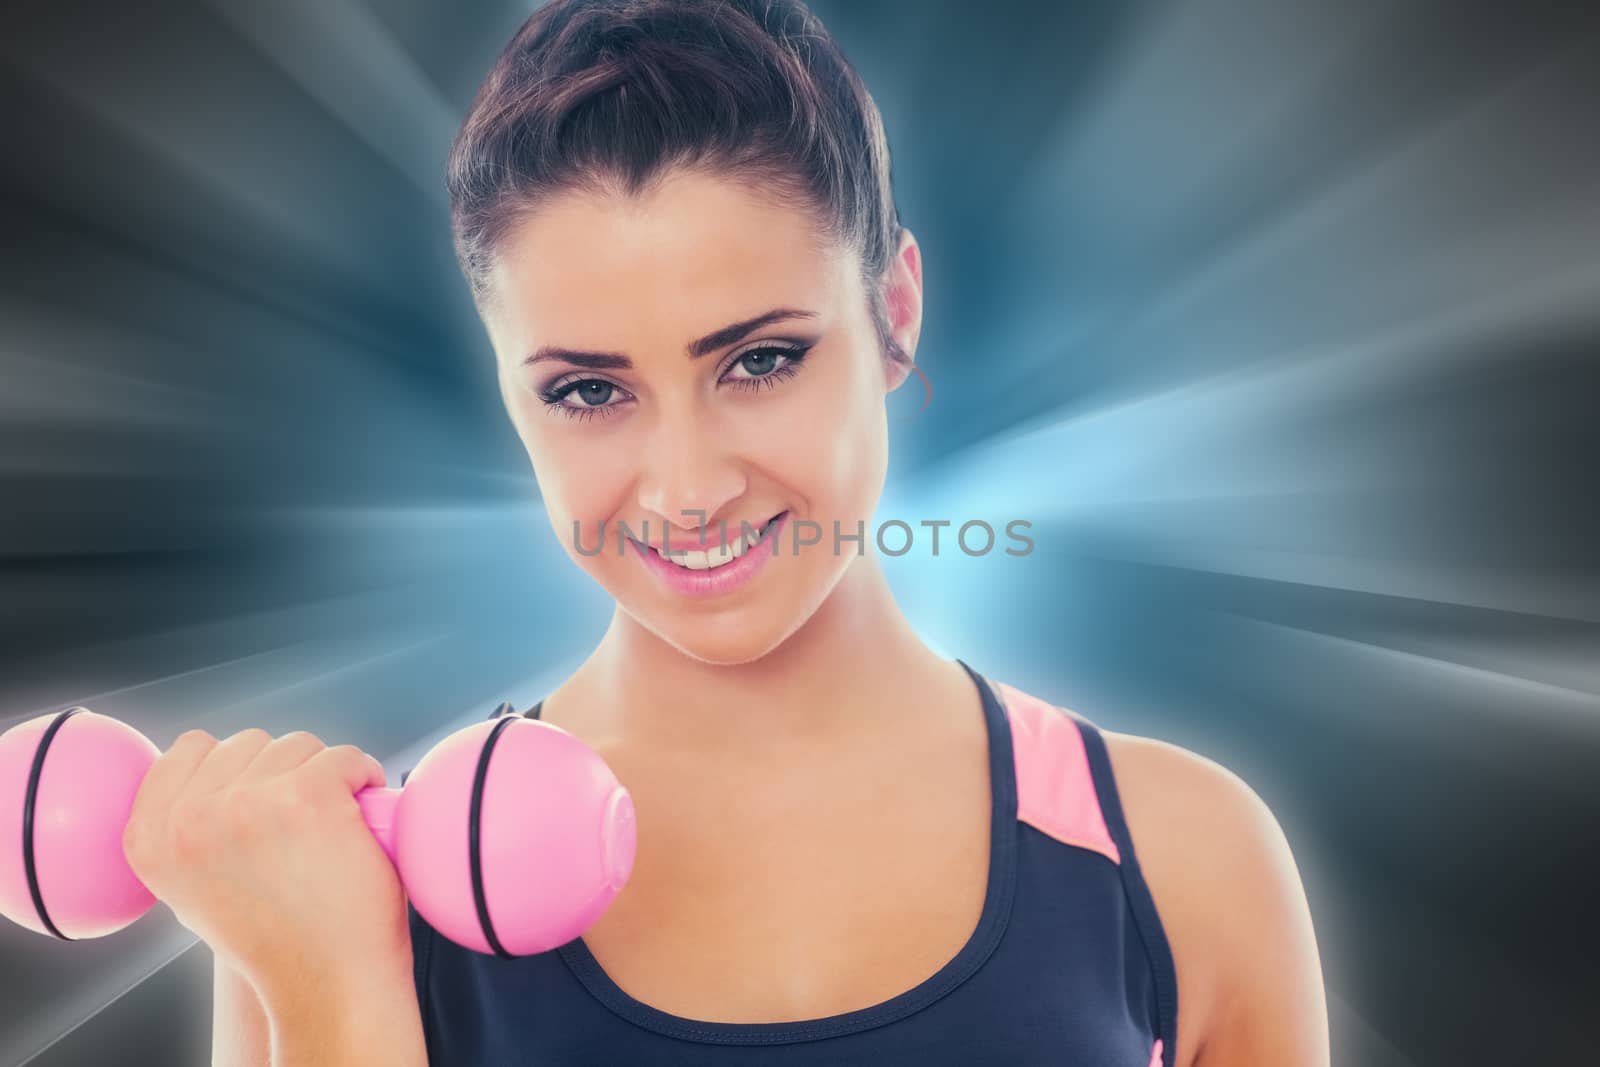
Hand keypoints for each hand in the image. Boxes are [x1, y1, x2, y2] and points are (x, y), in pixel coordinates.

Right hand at [122, 728, 406, 997]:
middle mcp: (188, 818)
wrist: (326, 985)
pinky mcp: (307, 795)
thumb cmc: (276, 938)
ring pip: (298, 745)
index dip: (236, 767)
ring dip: (324, 776)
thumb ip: (189, 826)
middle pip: (248, 743)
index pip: (189, 749)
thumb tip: (211, 765)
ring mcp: (246, 803)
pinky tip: (362, 817)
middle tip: (302, 830)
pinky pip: (344, 757)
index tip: (262, 800)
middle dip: (283, 774)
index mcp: (148, 839)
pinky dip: (362, 778)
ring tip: (331, 831)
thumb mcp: (195, 885)